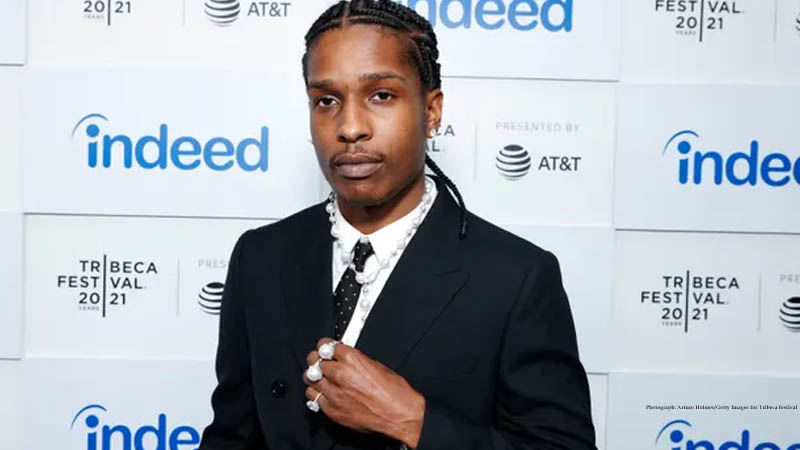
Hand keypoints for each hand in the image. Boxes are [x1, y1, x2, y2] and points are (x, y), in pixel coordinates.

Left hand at [303, 338, 424, 447]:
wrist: (400, 415)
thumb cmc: (395, 393)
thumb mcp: (377, 366)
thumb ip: (356, 360)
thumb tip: (344, 358)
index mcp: (352, 359)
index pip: (325, 345)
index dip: (325, 346)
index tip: (325, 349)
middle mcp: (340, 374)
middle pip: (314, 360)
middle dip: (317, 360)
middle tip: (321, 362)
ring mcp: (334, 393)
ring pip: (309, 379)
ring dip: (315, 377)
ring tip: (322, 378)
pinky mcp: (332, 410)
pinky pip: (313, 397)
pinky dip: (318, 394)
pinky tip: (325, 393)